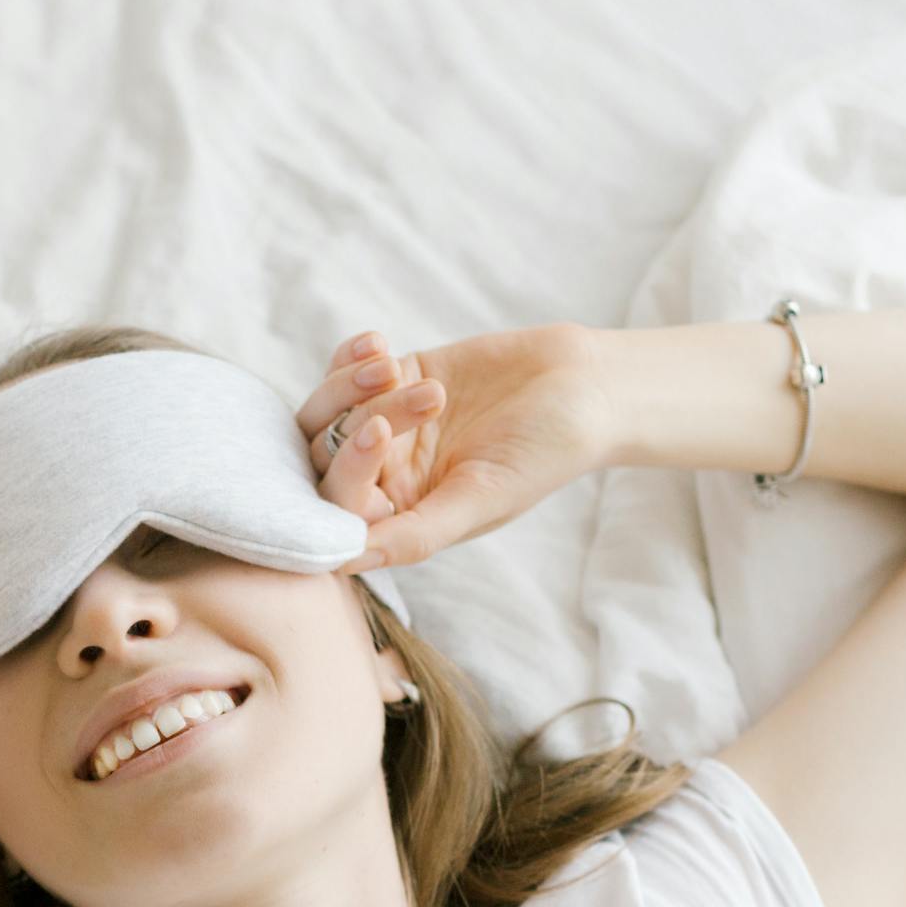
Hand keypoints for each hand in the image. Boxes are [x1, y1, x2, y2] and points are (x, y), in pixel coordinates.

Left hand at [297, 322, 613, 573]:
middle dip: (358, 420)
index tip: (380, 432)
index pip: (342, 508)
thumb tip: (342, 563)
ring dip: (352, 385)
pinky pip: (345, 370)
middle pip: (324, 457)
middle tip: (418, 396)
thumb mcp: (482, 500)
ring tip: (396, 364)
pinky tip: (381, 344)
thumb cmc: (543, 454)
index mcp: (401, 517)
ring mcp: (386, 425)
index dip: (347, 472)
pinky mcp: (394, 378)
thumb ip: (414, 535)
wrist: (582, 387)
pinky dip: (349, 356)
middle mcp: (385, 477)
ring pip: (328, 410)